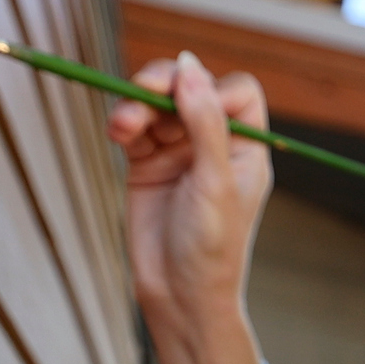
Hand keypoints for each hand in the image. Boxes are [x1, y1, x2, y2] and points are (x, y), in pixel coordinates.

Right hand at [112, 50, 270, 363]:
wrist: (179, 296)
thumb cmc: (211, 246)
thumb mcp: (213, 181)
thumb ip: (205, 122)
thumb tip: (190, 66)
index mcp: (246, 149)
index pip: (237, 93)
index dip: (214, 87)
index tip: (192, 101)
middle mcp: (214, 146)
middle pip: (190, 90)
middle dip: (166, 84)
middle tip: (144, 89)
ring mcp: (179, 153)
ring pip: (157, 104)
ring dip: (138, 103)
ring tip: (124, 125)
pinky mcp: (146, 164)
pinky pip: (135, 127)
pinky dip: (125, 122)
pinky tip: (118, 132)